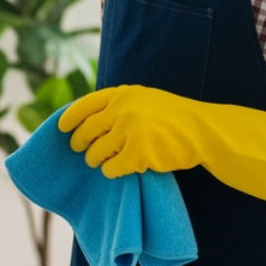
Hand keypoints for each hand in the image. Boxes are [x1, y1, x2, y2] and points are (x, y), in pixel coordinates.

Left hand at [61, 85, 206, 177]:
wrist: (202, 131)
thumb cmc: (173, 117)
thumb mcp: (145, 99)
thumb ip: (119, 105)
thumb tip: (88, 119)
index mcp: (123, 94)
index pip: (85, 105)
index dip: (70, 117)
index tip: (62, 128)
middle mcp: (123, 109)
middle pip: (87, 130)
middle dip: (80, 143)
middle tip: (80, 150)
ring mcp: (130, 131)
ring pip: (96, 152)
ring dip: (95, 159)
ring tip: (100, 161)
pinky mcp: (139, 154)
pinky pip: (111, 168)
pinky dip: (111, 171)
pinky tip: (118, 170)